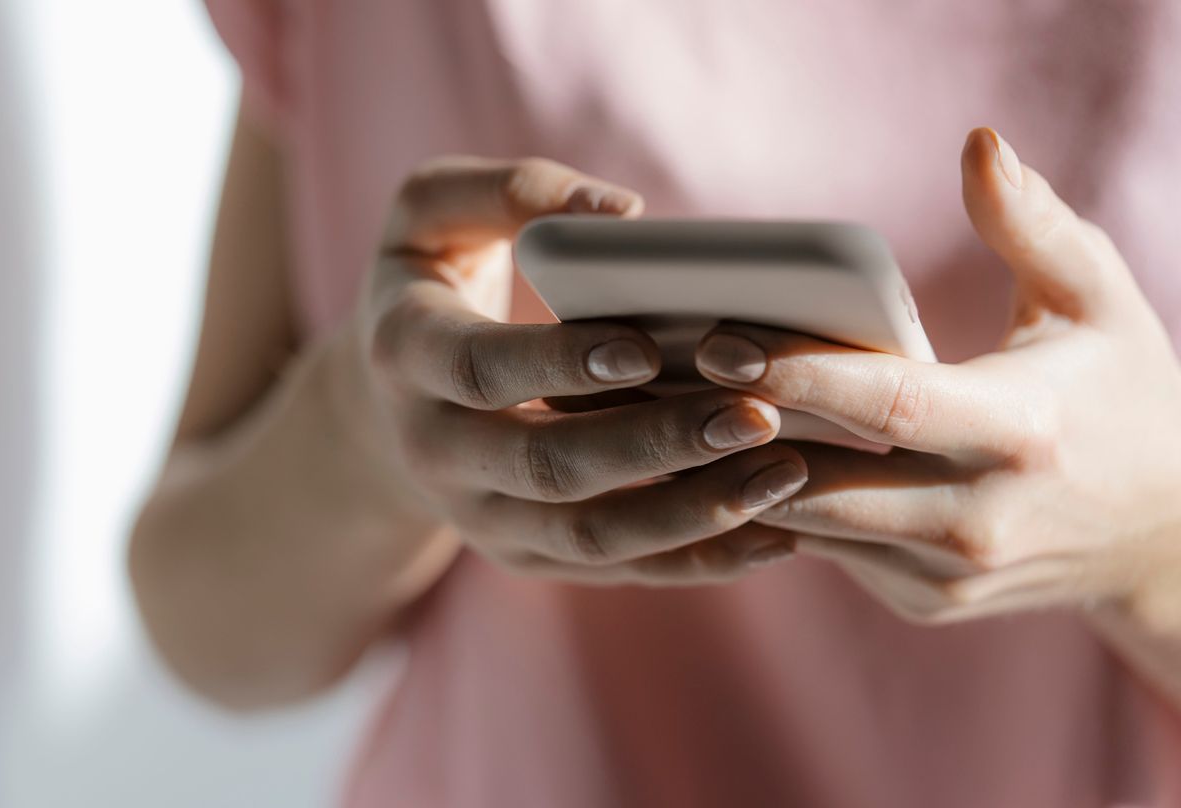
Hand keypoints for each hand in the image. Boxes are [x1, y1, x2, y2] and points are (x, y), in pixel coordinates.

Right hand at [350, 156, 810, 586]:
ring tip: (786, 476)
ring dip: (691, 514)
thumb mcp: (432, 213)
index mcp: (407, 354)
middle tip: (756, 416)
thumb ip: (511, 190)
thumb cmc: (429, 282)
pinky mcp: (525, 553)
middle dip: (654, 445)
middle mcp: (434, 451)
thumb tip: (622, 216)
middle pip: (546, 467)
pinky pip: (614, 570)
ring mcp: (479, 516)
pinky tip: (774, 534)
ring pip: (588, 537)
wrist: (386, 402)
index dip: (559, 364)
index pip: (479, 368)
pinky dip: (696, 559)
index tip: (647, 346)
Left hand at [694, 128, 1180, 625]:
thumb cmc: (1123, 398)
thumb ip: (1031, 223)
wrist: (1163, 539)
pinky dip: (765, 506)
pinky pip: (821, 550)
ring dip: (722, 474)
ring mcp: (943, 573)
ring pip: (803, 524)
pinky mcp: (920, 602)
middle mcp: (974, 516)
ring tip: (647, 418)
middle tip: (638, 382)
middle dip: (723, 431)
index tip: (716, 337)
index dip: (797, 371)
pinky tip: (703, 460)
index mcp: (1017, 431)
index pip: (887, 402)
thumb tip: (977, 143)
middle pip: (816, 479)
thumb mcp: (1096, 301)